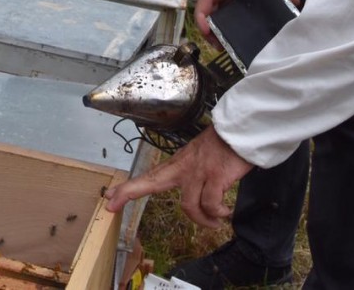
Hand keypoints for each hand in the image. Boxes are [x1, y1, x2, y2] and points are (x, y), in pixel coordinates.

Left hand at [103, 128, 253, 227]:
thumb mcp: (201, 156)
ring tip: (215, 222)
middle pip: (152, 182)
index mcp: (179, 163)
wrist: (242, 130)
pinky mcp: (215, 176)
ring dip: (203, 220)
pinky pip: (211, 204)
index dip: (130, 188)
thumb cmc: (224, 145)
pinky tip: (226, 213)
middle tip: (111, 205)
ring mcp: (198, 171)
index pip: (150, 176)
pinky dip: (218, 213)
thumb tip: (197, 196)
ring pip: (189, 206)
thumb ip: (193, 172)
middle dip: (129, 192)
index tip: (111, 197)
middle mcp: (184, 167)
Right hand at [195, 0, 295, 41]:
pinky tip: (234, 38)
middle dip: (208, 29)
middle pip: (206, 10)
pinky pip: (224, 14)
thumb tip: (292, 2)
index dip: (202, 15)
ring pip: (213, 14)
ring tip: (226, 47)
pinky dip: (224, 26)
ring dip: (215, 30)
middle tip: (219, 46)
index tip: (207, 30)